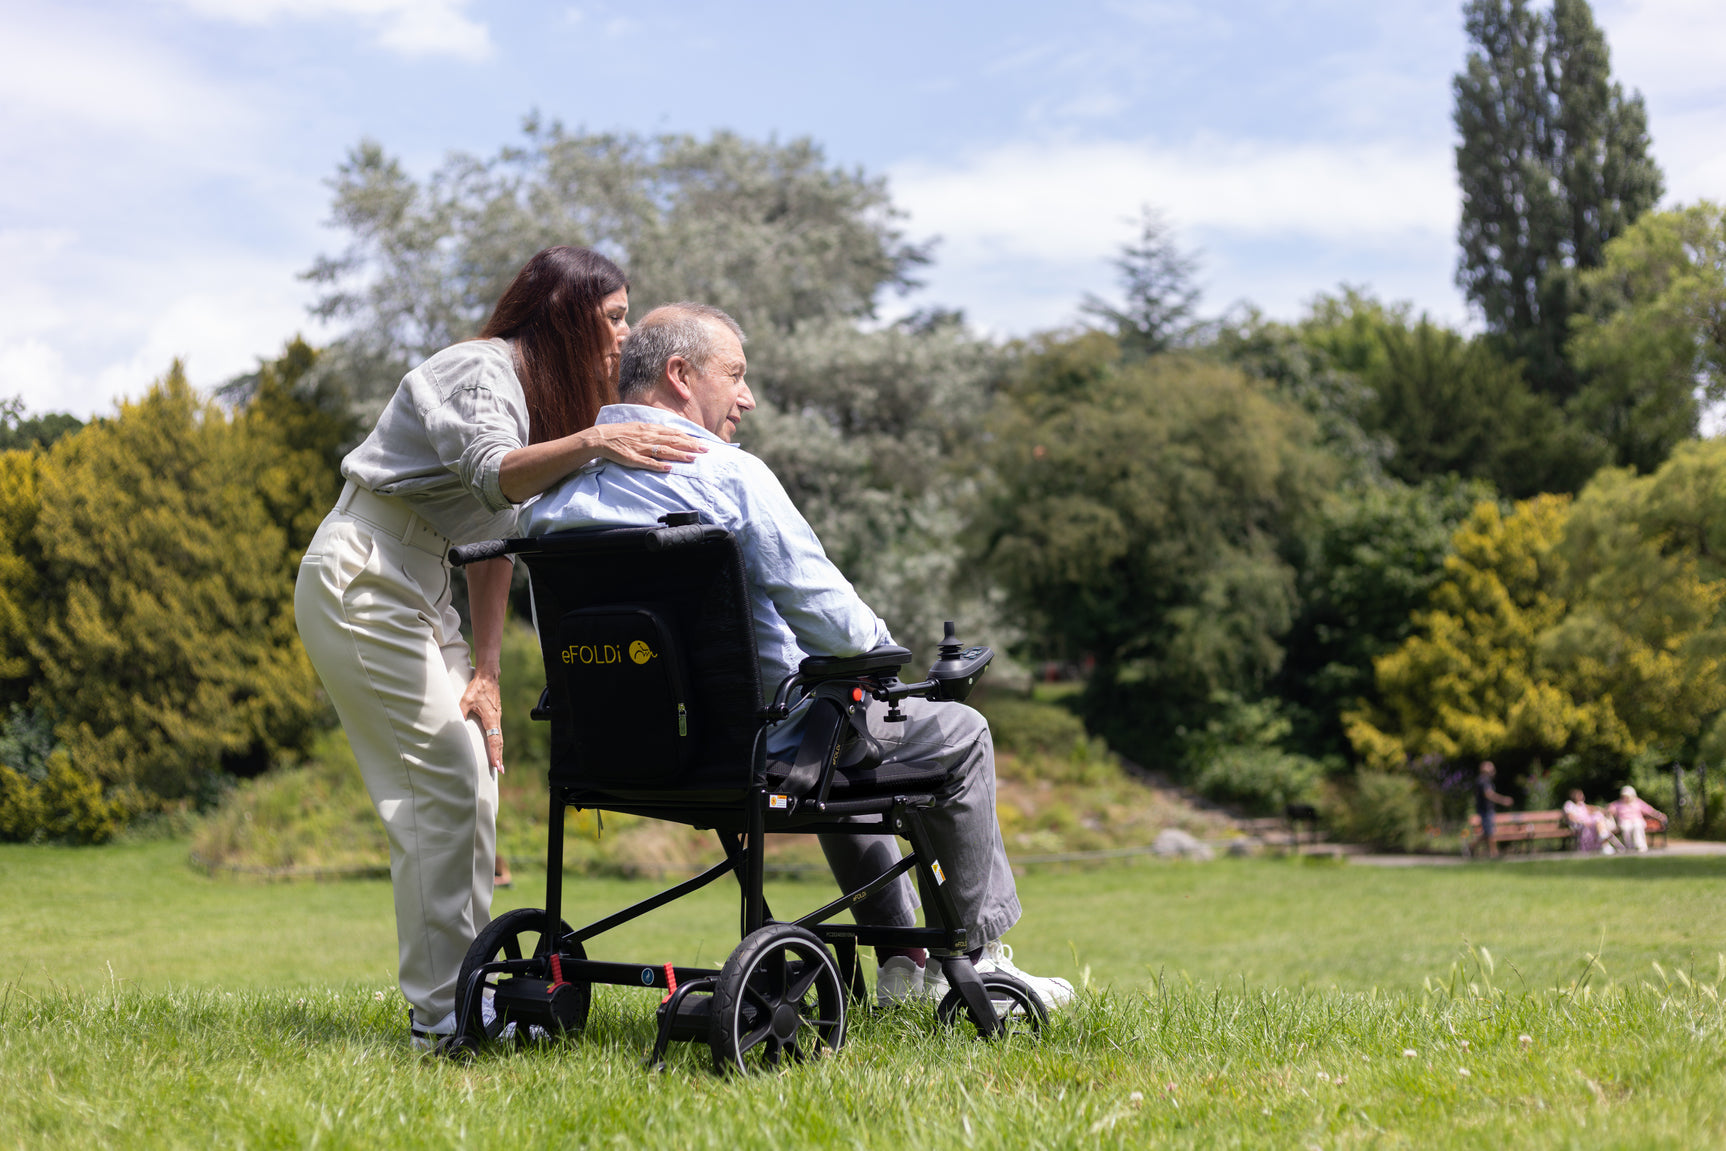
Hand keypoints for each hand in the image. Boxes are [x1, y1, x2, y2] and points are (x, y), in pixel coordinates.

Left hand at [461, 668, 504, 772]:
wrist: (488, 676)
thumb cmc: (478, 688)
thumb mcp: (466, 700)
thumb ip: (460, 712)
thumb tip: (454, 724)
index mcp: (491, 718)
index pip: (494, 740)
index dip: (495, 754)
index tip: (496, 765)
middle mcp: (496, 719)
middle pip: (499, 742)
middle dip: (499, 757)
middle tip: (500, 770)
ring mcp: (497, 717)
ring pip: (499, 738)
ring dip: (499, 751)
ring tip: (498, 763)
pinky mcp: (495, 715)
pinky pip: (497, 732)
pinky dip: (497, 742)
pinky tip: (495, 747)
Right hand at [586, 422, 705, 471]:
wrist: (602, 437)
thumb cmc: (622, 433)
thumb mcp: (640, 427)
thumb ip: (655, 431)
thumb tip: (671, 434)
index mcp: (650, 429)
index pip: (674, 433)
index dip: (689, 438)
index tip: (702, 443)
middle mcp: (648, 436)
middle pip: (673, 441)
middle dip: (690, 445)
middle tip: (705, 450)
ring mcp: (641, 447)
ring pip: (663, 450)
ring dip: (679, 454)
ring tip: (692, 458)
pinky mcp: (633, 458)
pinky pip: (647, 462)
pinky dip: (658, 465)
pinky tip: (669, 468)